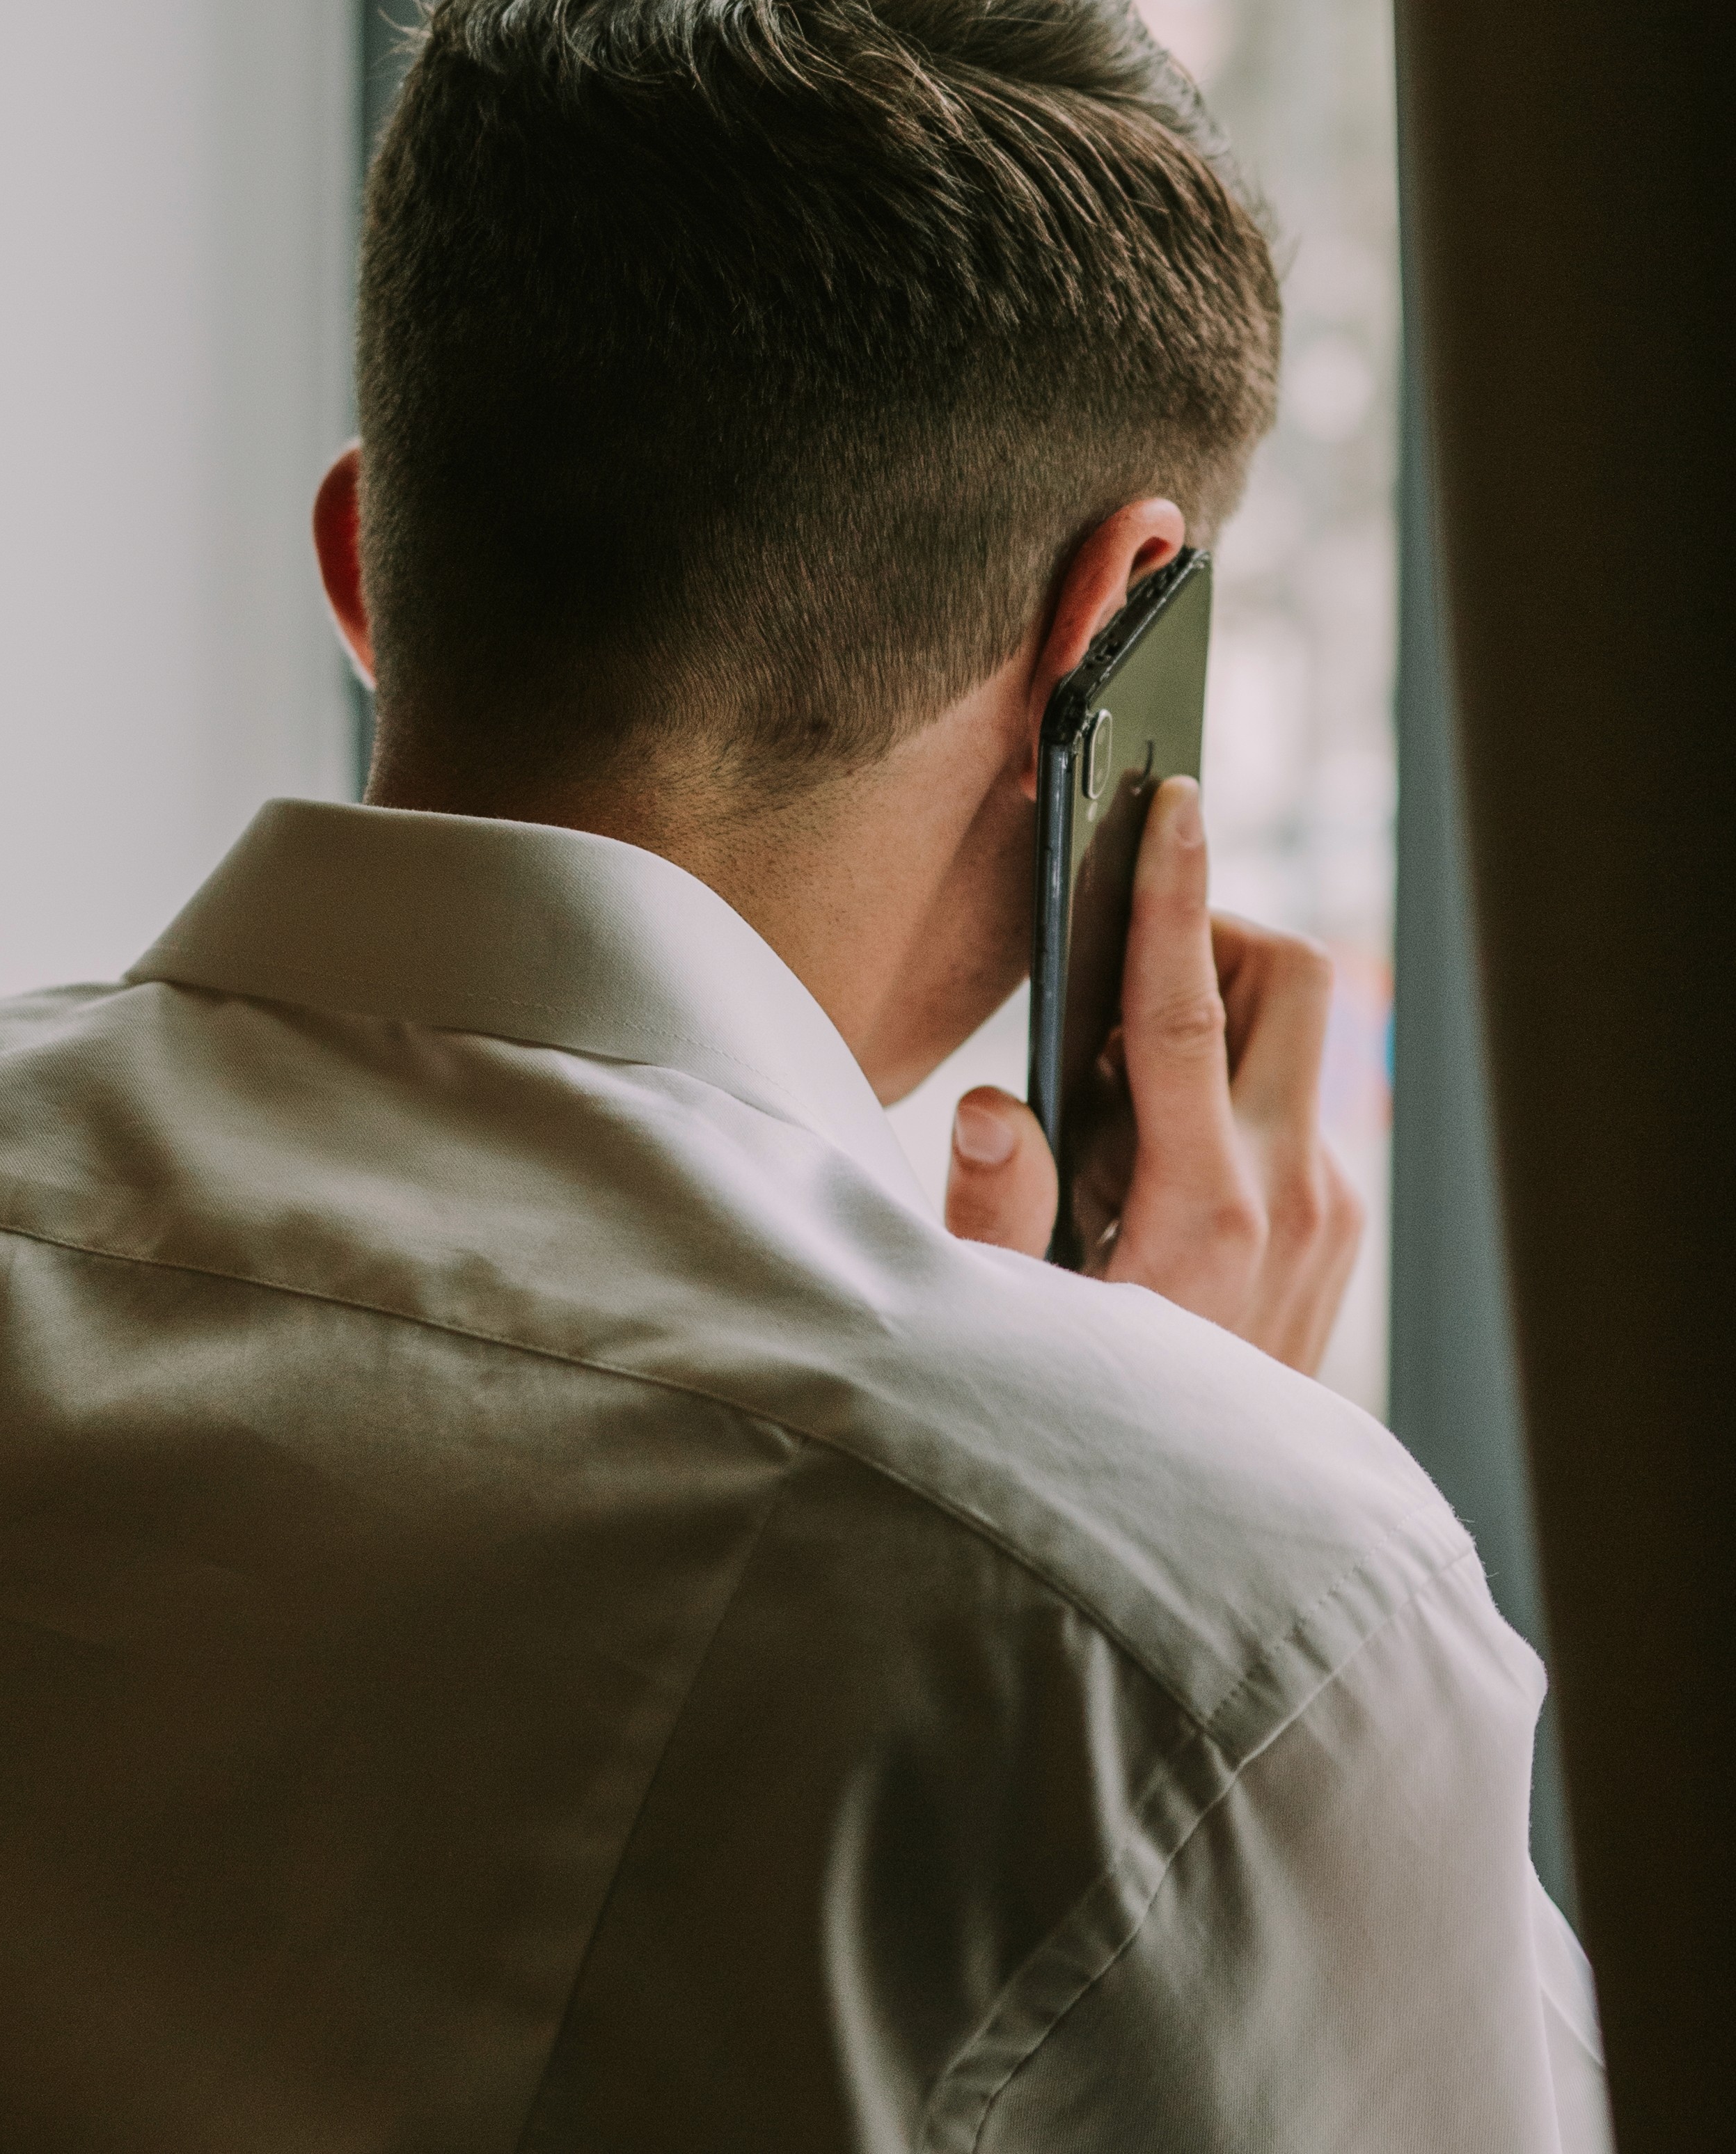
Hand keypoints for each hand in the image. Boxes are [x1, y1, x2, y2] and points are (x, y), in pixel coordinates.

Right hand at [942, 776, 1364, 1375]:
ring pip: (1297, 1033)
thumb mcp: (1005, 1322)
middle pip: (1288, 980)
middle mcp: (1289, 1196)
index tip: (1173, 802)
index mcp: (1203, 1209)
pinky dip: (1229, 1083)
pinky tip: (1155, 1159)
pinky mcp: (1336, 1221)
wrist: (1204, 1530)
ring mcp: (1327, 1209)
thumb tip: (996, 1103)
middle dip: (1215, 935)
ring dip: (1216, 1014)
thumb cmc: (1078, 1416)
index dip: (1175, 892)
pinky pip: (1291, 1098)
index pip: (1189, 1008)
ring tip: (1119, 1103)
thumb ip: (995, 1211)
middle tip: (1124, 981)